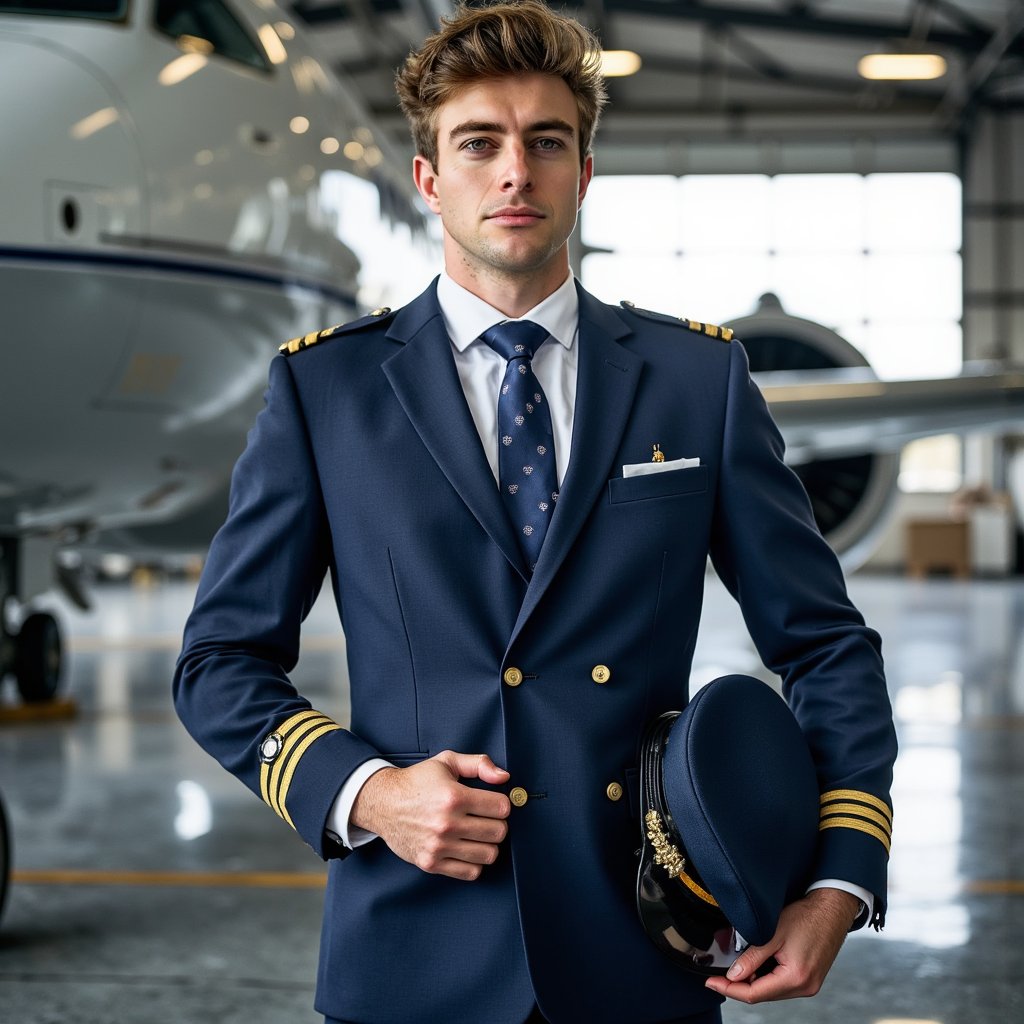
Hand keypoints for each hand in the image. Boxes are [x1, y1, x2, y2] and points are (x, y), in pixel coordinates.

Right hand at [350, 750, 510, 880]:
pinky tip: (468, 848)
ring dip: (489, 844)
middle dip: (498, 823)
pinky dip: (475, 862)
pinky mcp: (431, 863)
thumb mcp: (447, 762)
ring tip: (479, 834)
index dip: (502, 803)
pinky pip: (470, 872)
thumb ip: (479, 764)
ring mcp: (439, 846)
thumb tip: (504, 777)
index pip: (501, 807)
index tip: (495, 803)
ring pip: (488, 854)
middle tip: (488, 818)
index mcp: (453, 796)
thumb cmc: (417, 781)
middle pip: (498, 832)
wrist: (383, 803)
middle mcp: (447, 823)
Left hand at [704, 888, 859, 1002]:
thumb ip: (752, 957)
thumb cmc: (807, 916)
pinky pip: (782, 984)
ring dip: (753, 981)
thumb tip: (733, 975)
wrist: (832, 909)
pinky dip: (766, 977)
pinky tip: (757, 964)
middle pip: (763, 995)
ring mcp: (809, 984)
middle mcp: (805, 987)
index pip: (754, 993)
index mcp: (796, 978)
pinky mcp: (810, 978)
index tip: (711, 982)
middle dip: (739, 986)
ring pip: (772, 991)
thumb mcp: (772, 933)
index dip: (729, 989)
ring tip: (736, 966)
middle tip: (718, 975)